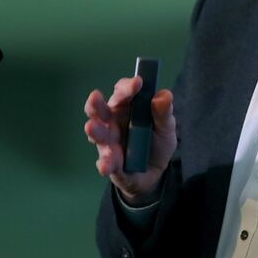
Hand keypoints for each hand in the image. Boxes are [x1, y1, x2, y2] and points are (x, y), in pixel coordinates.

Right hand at [84, 76, 176, 205]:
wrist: (155, 173)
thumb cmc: (156, 142)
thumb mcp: (166, 127)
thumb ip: (164, 112)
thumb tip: (164, 96)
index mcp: (126, 107)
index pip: (122, 92)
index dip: (128, 87)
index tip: (138, 83)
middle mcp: (112, 122)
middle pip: (100, 110)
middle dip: (96, 103)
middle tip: (95, 97)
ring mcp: (108, 142)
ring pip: (98, 135)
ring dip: (96, 131)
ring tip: (91, 128)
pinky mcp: (110, 163)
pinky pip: (106, 163)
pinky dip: (105, 163)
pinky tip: (105, 165)